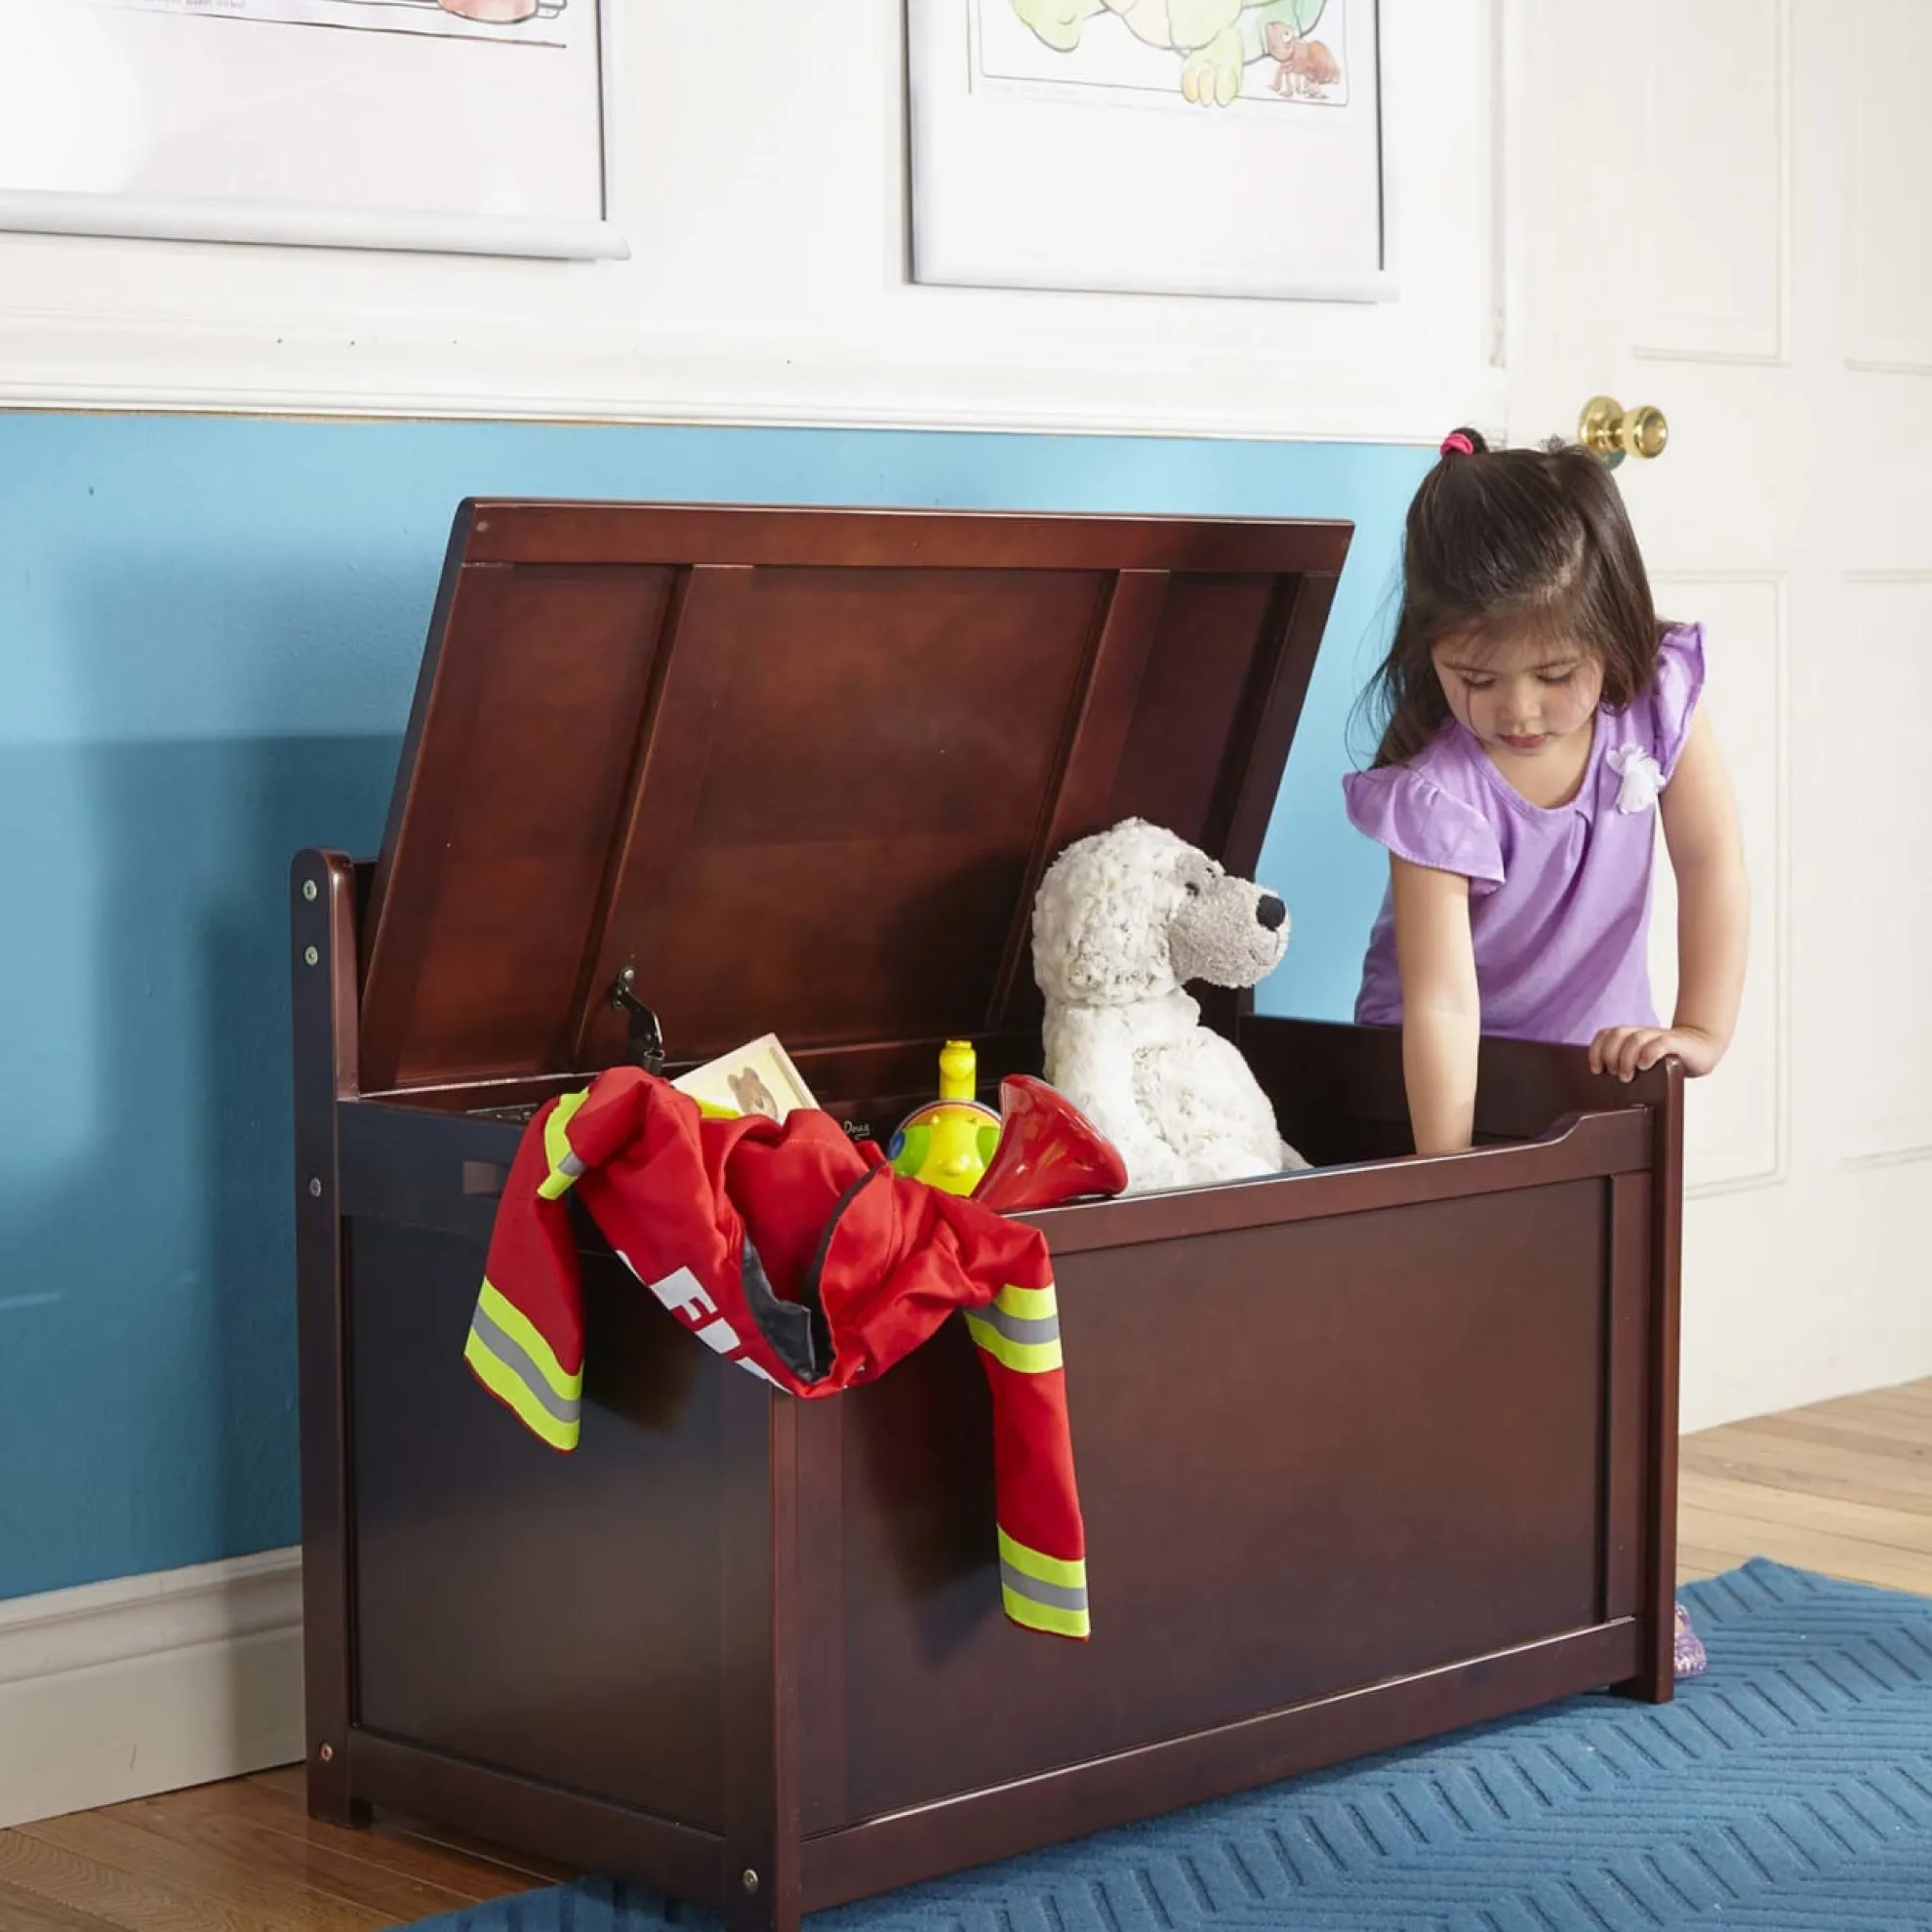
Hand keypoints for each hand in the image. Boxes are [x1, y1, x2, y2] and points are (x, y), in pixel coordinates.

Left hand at [1589, 1024, 1722, 1081]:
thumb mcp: (1644, 1060)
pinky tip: (1645, 1066)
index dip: (1596, 1050)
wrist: (1704, 1047)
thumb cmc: (1670, 1059)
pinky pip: (1660, 1043)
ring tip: (1627, 1076)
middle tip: (1615, 1074)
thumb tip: (1604, 1081)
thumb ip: (1626, 1064)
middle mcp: (1644, 1033)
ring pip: (1635, 1038)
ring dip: (1626, 1058)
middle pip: (1617, 1034)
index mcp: (1632, 1035)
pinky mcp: (1678, 1042)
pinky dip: (1648, 1053)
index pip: (1606, 1034)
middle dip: (1610, 1055)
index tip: (1596, 1070)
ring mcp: (1660, 1036)